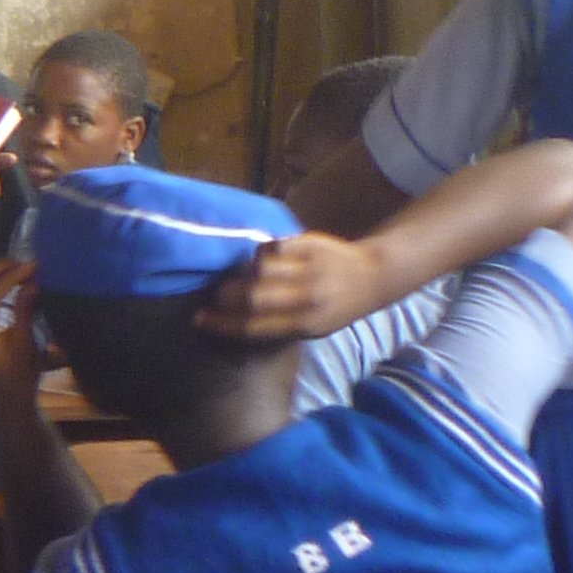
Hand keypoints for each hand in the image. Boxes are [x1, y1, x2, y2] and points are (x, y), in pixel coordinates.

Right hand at [198, 229, 389, 343]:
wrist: (373, 276)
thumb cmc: (337, 307)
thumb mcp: (314, 327)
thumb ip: (279, 324)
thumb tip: (235, 318)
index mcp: (306, 324)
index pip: (254, 327)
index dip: (222, 323)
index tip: (200, 319)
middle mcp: (307, 298)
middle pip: (253, 297)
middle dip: (226, 296)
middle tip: (218, 294)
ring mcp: (309, 269)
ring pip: (260, 268)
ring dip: (244, 272)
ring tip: (242, 274)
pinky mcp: (310, 245)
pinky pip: (272, 247)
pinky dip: (260, 252)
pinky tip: (262, 258)